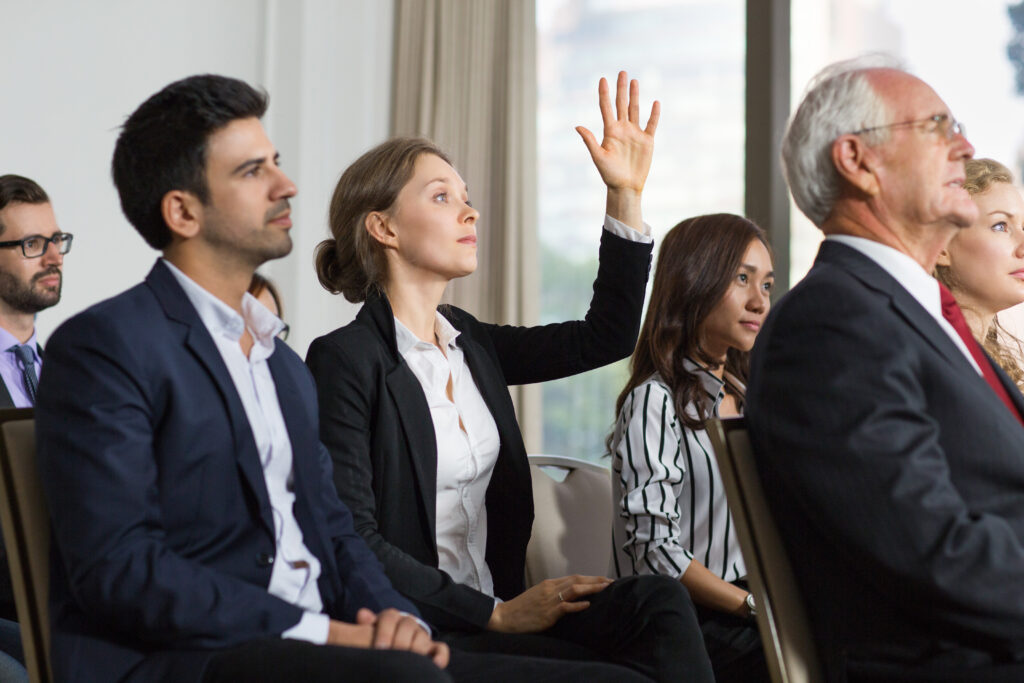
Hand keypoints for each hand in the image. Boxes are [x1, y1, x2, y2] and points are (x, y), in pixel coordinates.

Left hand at [327, 609, 448, 668]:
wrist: (394, 642)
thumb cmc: (380, 638)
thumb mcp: (371, 631)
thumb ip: (367, 625)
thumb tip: (362, 613)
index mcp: (391, 618)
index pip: (389, 618)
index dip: (384, 632)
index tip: (379, 647)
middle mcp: (408, 624)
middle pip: (407, 626)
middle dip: (400, 641)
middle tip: (393, 654)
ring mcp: (422, 636)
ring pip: (422, 637)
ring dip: (416, 649)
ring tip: (410, 662)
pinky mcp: (433, 648)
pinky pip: (441, 649)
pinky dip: (440, 656)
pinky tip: (436, 664)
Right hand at [486, 575, 611, 633]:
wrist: (505, 617)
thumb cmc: (523, 609)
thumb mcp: (539, 596)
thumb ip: (554, 594)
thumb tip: (571, 596)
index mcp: (549, 584)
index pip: (574, 577)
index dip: (591, 578)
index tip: (604, 580)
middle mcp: (551, 589)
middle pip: (577, 580)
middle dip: (596, 581)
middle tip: (611, 582)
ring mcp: (549, 600)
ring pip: (574, 589)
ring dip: (591, 588)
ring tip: (606, 588)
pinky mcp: (547, 613)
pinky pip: (565, 607)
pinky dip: (577, 605)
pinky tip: (587, 604)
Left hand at [576, 71, 659, 195]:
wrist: (625, 187)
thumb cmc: (609, 175)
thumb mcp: (598, 157)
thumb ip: (589, 141)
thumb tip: (578, 126)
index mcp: (609, 131)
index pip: (606, 108)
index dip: (604, 93)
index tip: (602, 79)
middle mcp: (622, 129)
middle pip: (621, 104)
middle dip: (621, 89)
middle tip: (622, 72)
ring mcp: (635, 134)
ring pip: (635, 110)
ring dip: (635, 95)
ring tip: (634, 81)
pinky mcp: (647, 141)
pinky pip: (651, 124)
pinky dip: (654, 114)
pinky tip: (655, 103)